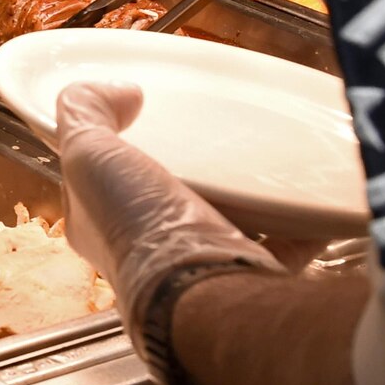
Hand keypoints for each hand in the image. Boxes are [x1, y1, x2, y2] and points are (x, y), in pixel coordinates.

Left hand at [55, 82, 280, 350]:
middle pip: (160, 197)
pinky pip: (278, 243)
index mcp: (96, 227)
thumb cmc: (135, 226)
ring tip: (254, 158)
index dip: (107, 145)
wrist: (197, 291)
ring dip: (237, 194)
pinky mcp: (244, 275)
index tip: (135, 113)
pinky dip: (292, 222)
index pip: (94, 180)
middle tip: (202, 136)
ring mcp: (194, 266)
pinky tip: (300, 196)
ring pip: (217, 219)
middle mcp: (141, 252)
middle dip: (181, 169)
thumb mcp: (87, 152)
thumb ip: (84, 111)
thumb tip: (121, 93)